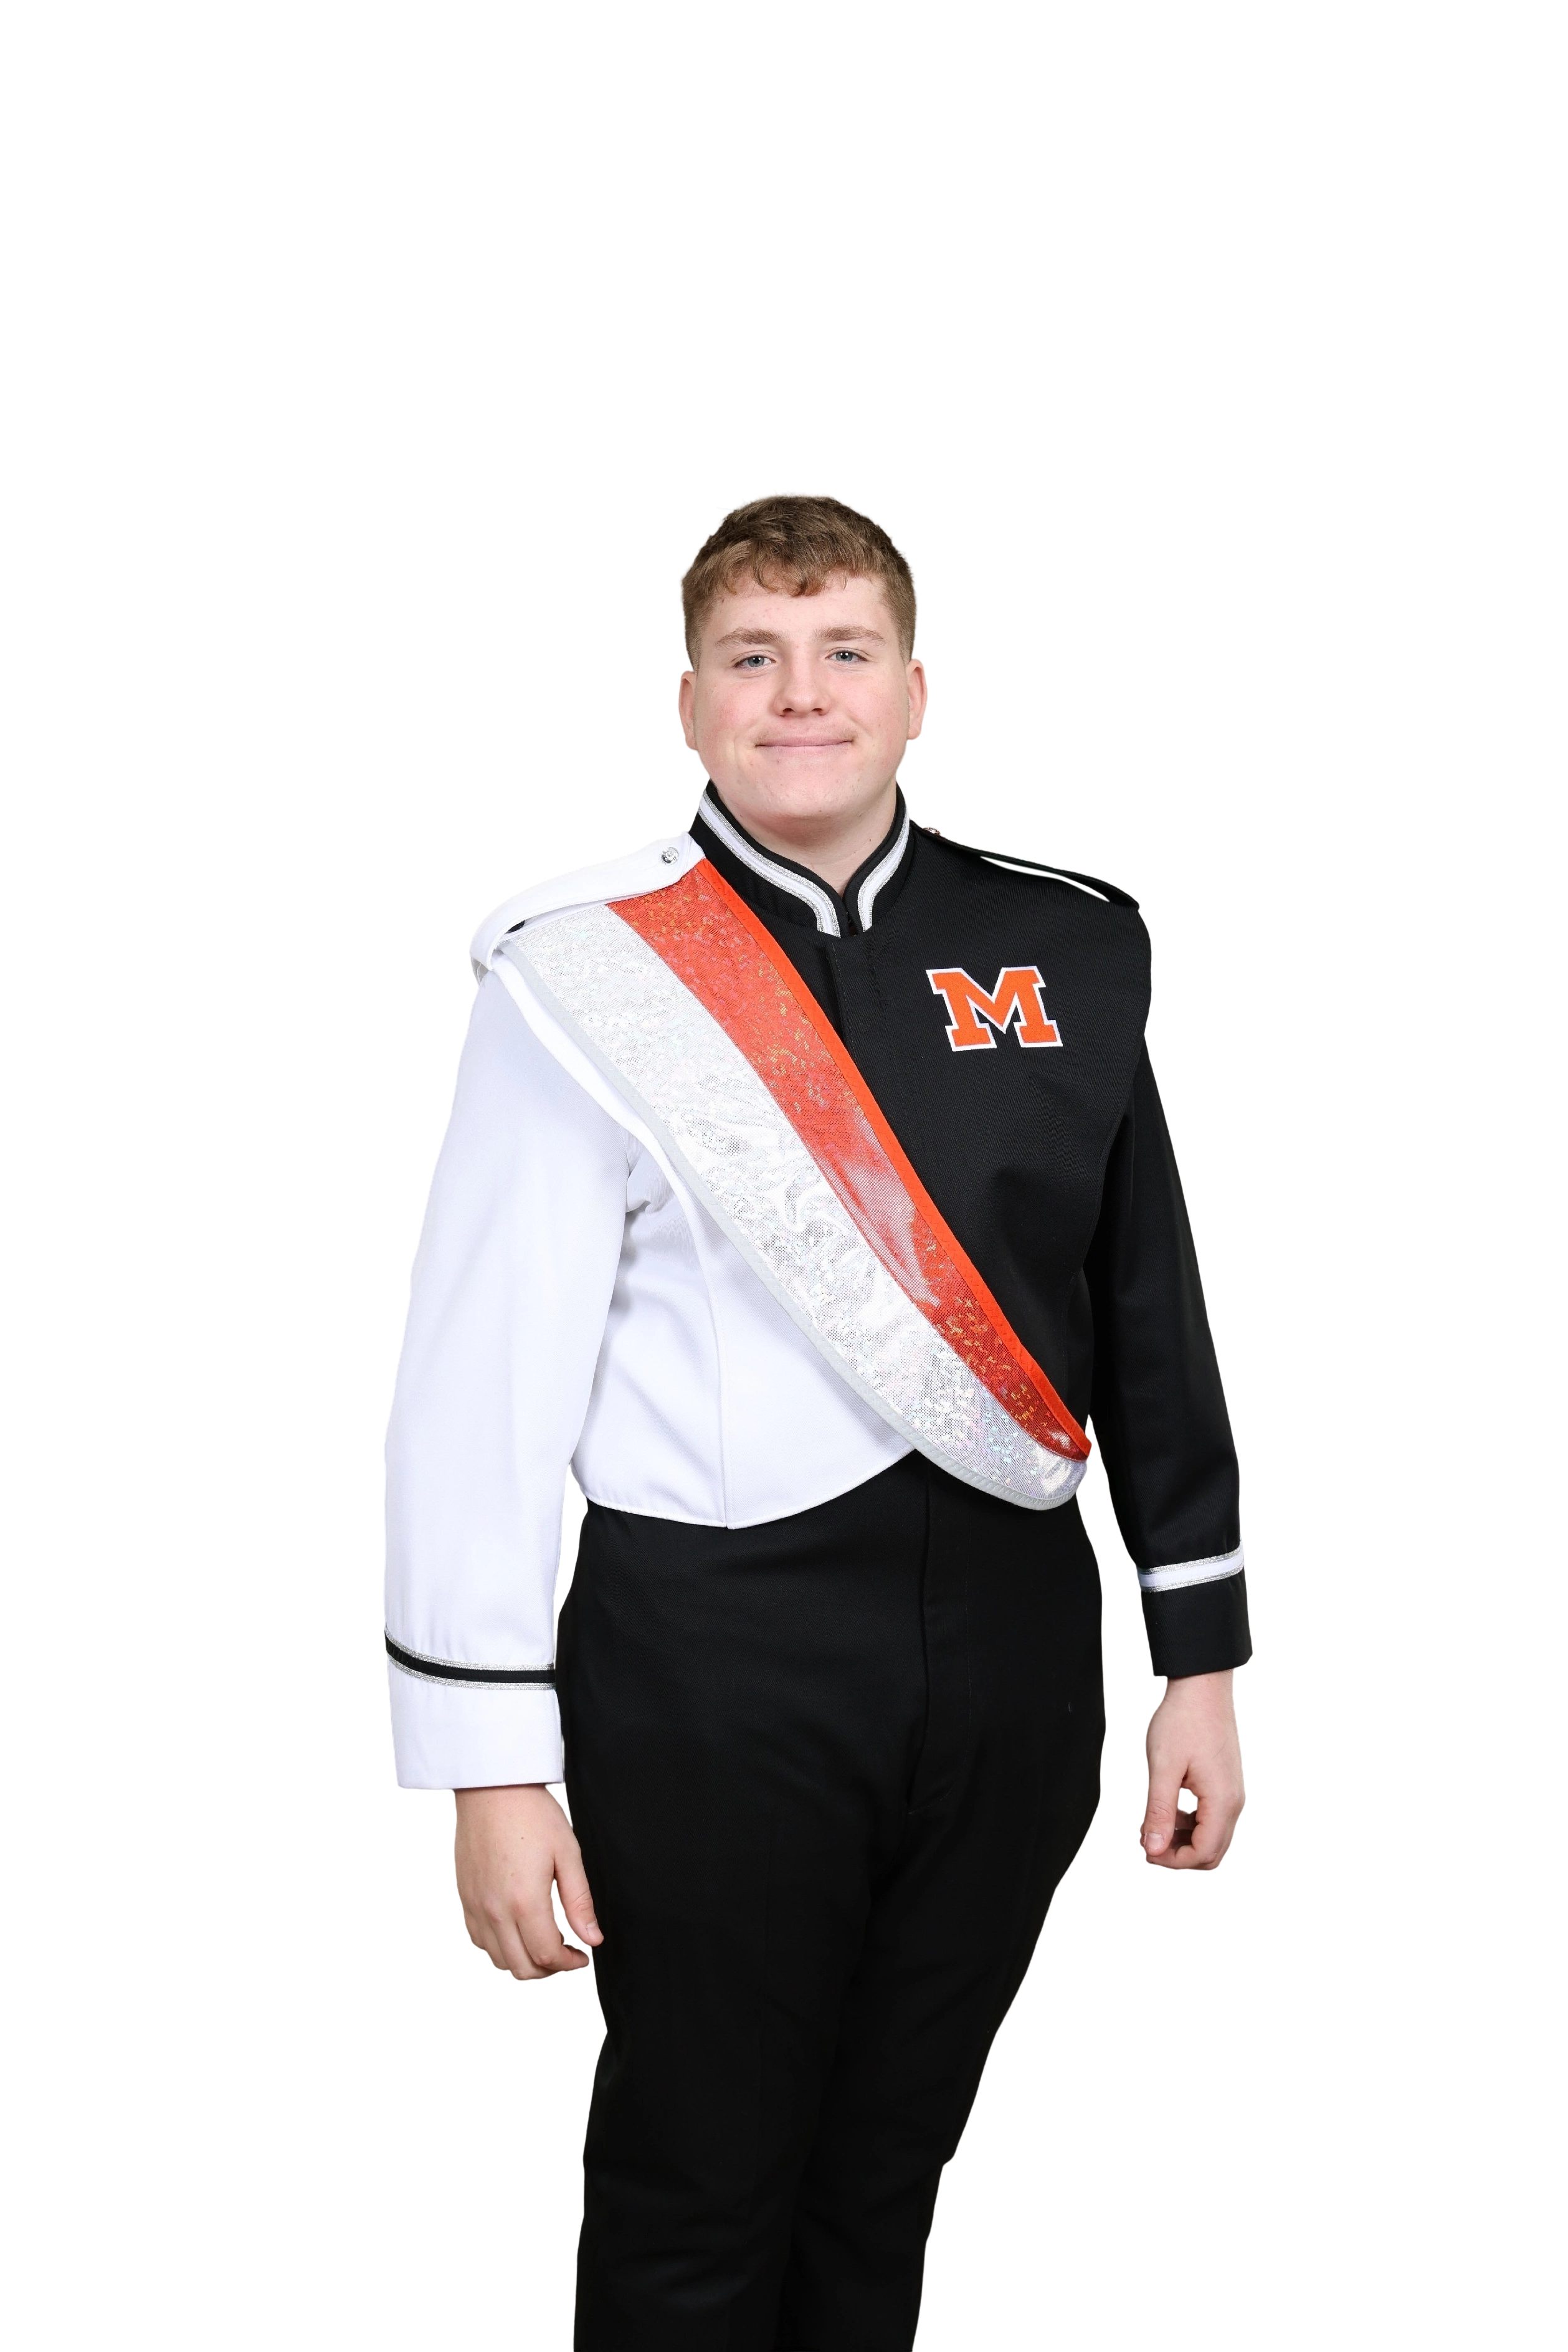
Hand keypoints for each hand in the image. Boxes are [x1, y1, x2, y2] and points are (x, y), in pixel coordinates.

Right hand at [452, 1784, 602, 1979]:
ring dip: (524, 1962)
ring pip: (498, 1961)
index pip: (548, 1956)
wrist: (489, 1785)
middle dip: (550, 1969)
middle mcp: (494, 1911)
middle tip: (568, 1952)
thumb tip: (592, 1938)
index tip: (586, 1952)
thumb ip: (579, 1901)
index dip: (571, 1962)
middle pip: (522, 1968)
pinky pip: (479, 1942)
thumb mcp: (567, 1852)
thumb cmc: (532, 1812)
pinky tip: (517, 1931)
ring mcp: (474, 1907)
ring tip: (544, 1943)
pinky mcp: (464, 1899)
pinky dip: (500, 1949)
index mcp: (524, 1902)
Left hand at [1139, 1669, 1246, 1872]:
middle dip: (1178, 1856)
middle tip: (1148, 1842)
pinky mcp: (1224, 1786)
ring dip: (1183, 1840)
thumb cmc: (1183, 1720)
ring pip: (1211, 1838)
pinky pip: (1210, 1819)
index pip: (1202, 1854)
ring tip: (1152, 1823)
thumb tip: (1154, 1849)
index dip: (1172, 1861)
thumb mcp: (1163, 1767)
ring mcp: (1231, 1794)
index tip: (1145, 1849)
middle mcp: (1233, 1803)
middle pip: (1211, 1853)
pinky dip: (1189, 1824)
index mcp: (1221, 1802)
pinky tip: (1167, 1809)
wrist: (1202, 1687)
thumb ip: (1159, 1811)